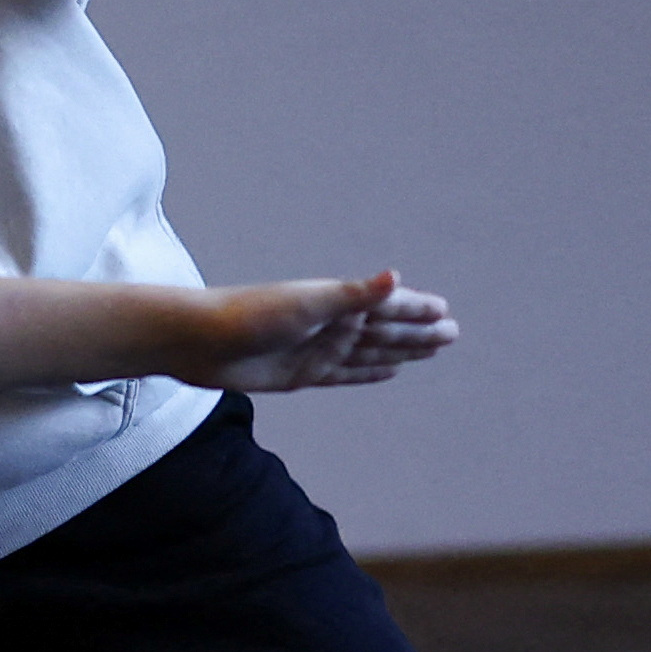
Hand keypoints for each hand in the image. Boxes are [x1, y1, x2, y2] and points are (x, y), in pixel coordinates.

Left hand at [178, 272, 457, 394]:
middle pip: (386, 330)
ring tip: (431, 349)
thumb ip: (354, 295)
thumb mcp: (307, 304)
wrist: (198, 342)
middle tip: (452, 333)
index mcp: (335, 302)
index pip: (387, 306)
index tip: (444, 310)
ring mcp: (318, 350)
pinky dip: (370, 373)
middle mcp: (330, 325)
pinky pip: (348, 374)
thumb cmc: (249, 315)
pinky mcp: (303, 374)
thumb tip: (396, 277)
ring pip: (372, 352)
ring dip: (401, 351)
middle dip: (418, 332)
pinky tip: (389, 372)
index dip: (415, 309)